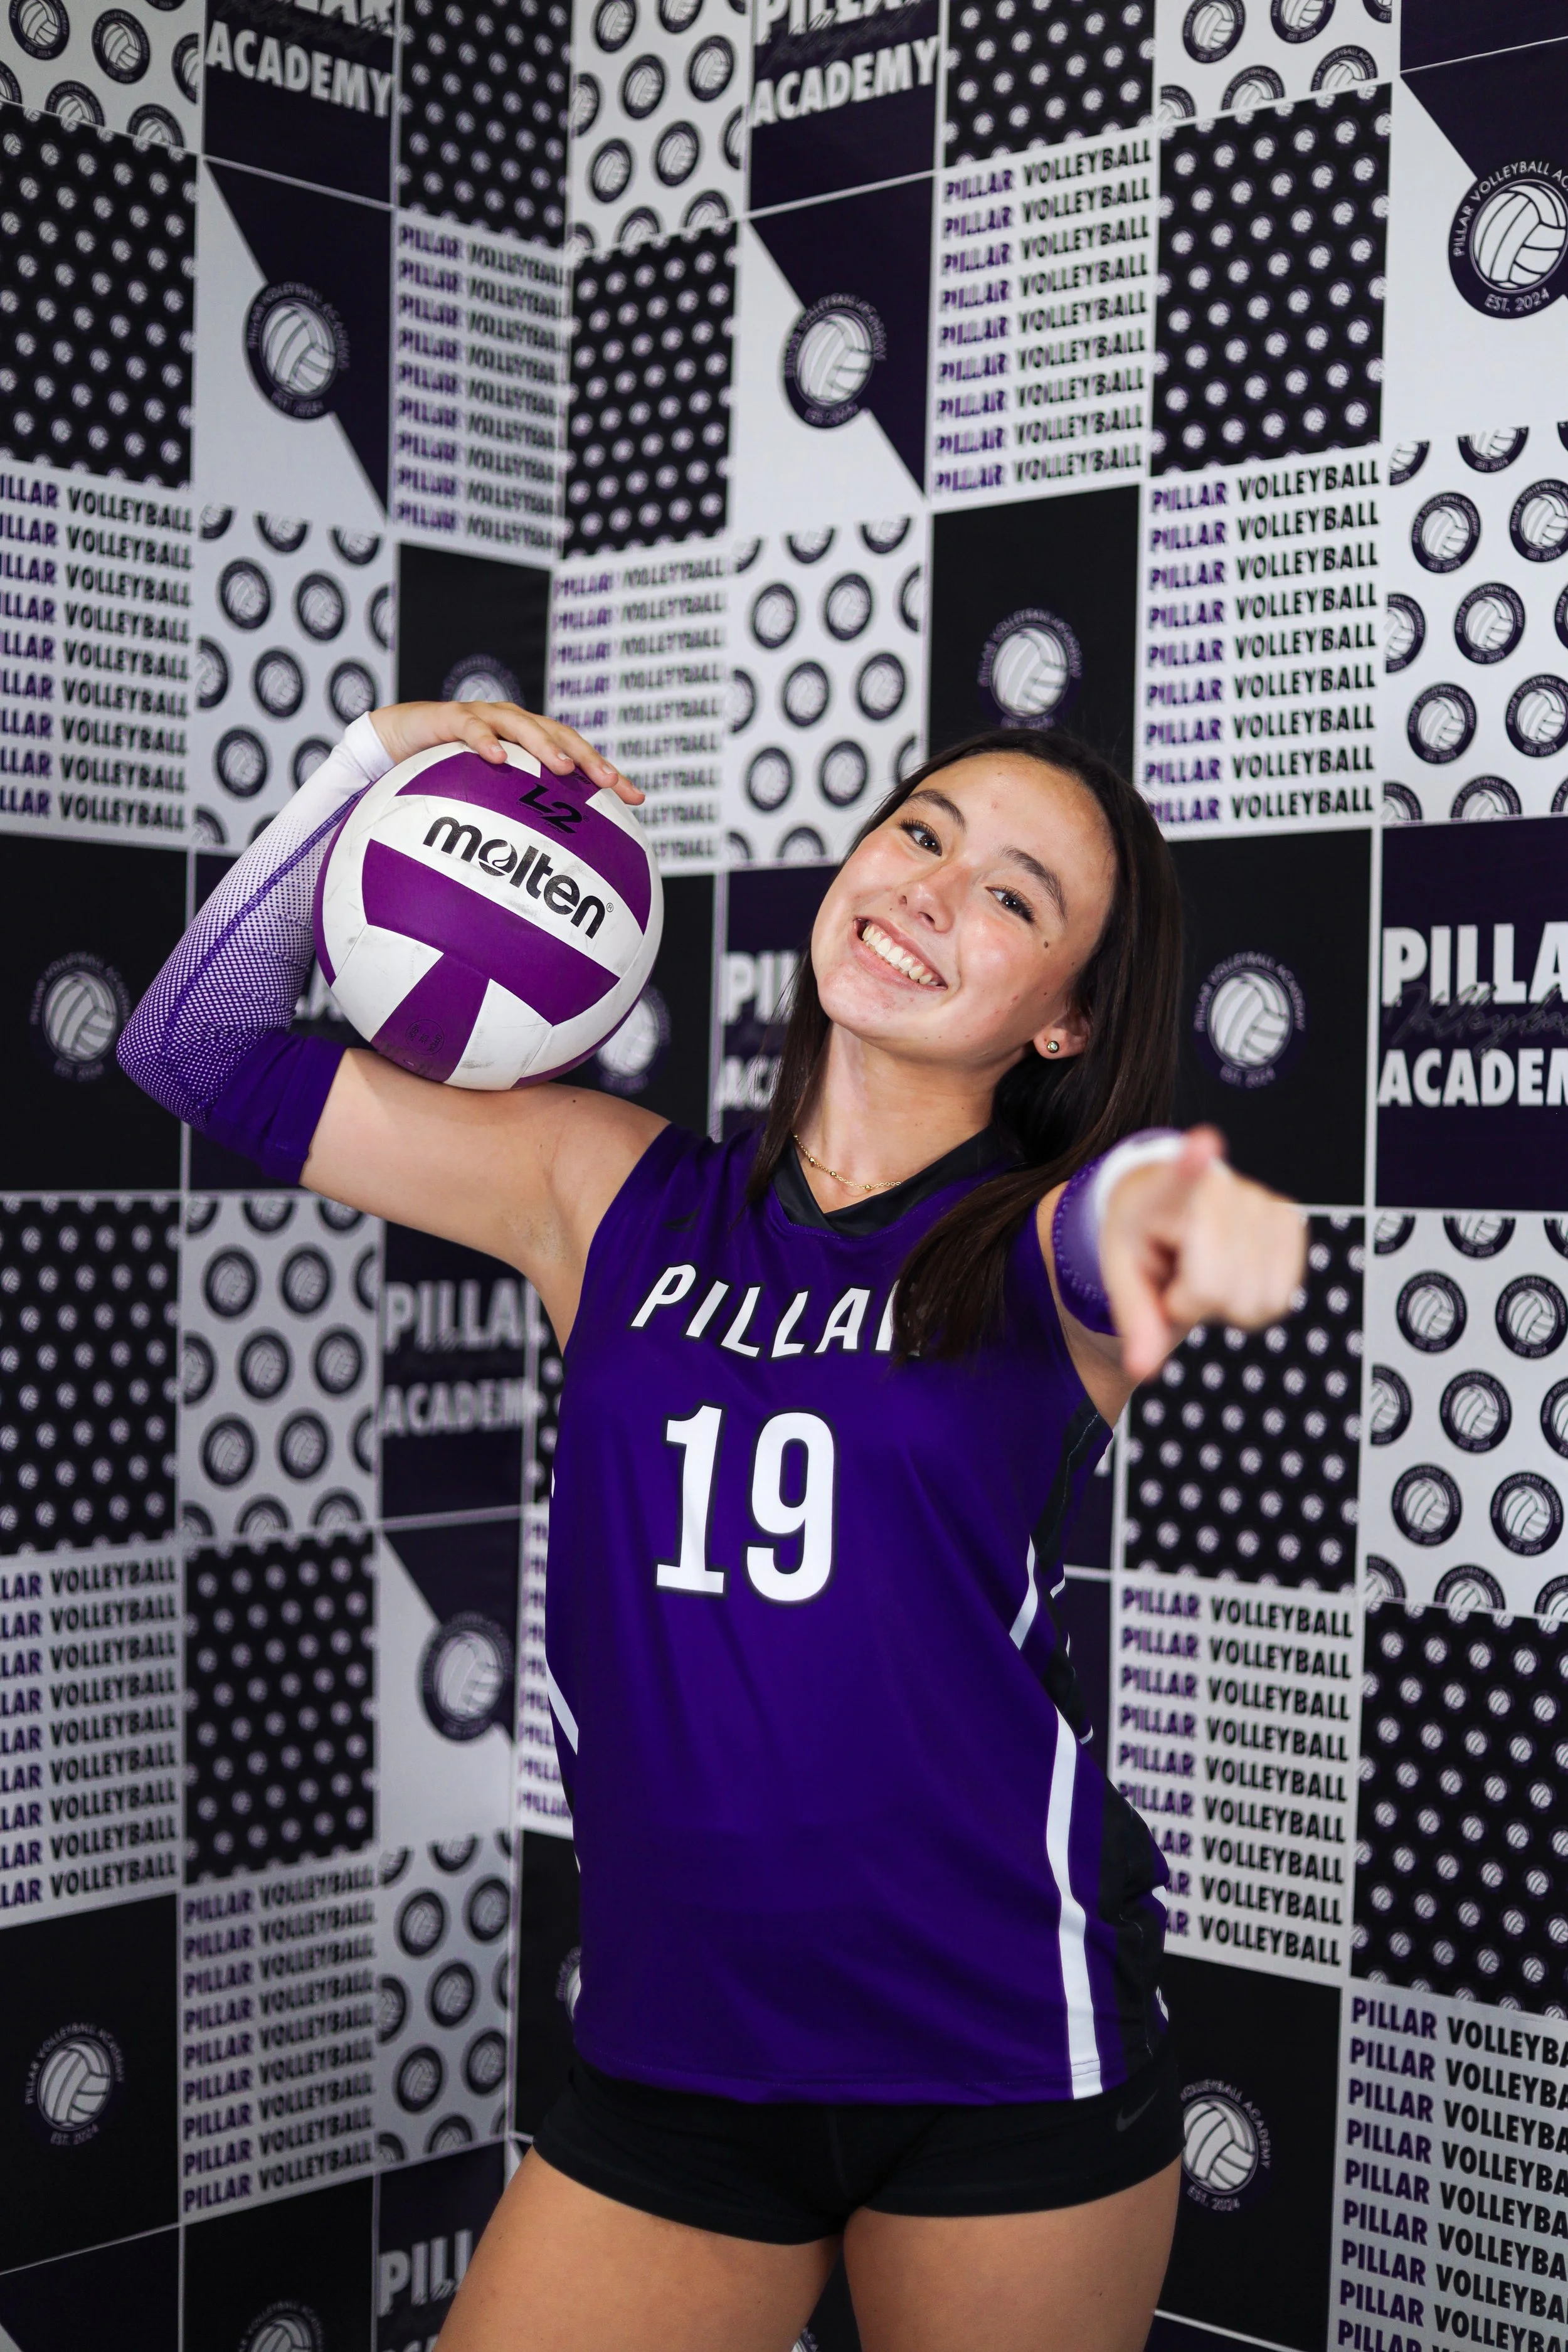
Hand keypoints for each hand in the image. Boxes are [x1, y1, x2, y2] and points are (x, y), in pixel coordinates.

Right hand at [366, 700, 642, 805]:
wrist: (395, 740)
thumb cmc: (445, 773)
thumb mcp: (485, 800)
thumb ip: (514, 821)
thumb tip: (546, 871)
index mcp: (530, 745)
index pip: (578, 757)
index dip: (607, 775)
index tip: (637, 800)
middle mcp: (514, 727)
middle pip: (560, 735)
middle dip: (586, 757)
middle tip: (607, 782)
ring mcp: (484, 717)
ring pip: (521, 725)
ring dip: (543, 744)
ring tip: (561, 767)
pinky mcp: (449, 717)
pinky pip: (470, 728)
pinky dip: (484, 740)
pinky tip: (497, 758)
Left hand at [1100, 1128, 1306, 1382]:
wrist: (1168, 1207)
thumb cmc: (1143, 1238)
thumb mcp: (1123, 1276)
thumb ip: (1134, 1321)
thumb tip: (1140, 1370)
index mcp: (1163, 1193)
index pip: (1180, 1178)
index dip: (1192, 1164)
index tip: (1203, 1143)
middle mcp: (1219, 1187)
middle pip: (1215, 1288)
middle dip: (1191, 1302)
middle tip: (1178, 1277)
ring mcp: (1260, 1201)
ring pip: (1254, 1299)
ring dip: (1226, 1304)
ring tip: (1205, 1272)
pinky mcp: (1290, 1221)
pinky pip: (1281, 1297)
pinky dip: (1257, 1303)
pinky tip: (1236, 1274)